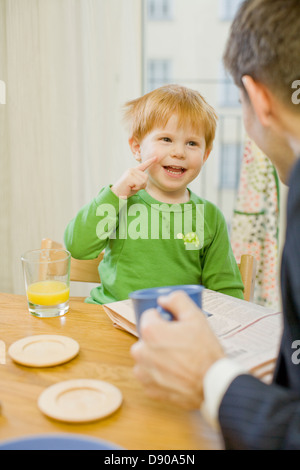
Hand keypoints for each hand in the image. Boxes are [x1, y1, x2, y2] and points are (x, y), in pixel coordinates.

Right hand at [111, 157, 157, 198]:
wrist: (117, 194)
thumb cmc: (126, 190)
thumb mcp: (135, 184)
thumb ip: (141, 180)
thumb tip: (145, 178)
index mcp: (134, 171)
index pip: (143, 165)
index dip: (150, 161)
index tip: (156, 157)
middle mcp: (132, 170)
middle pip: (146, 177)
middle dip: (142, 185)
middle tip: (133, 186)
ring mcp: (131, 172)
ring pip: (143, 181)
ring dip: (139, 187)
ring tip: (131, 187)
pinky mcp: (130, 176)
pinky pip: (140, 183)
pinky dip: (136, 188)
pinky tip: (130, 187)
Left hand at [130, 291, 224, 408]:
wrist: (213, 384)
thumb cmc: (205, 351)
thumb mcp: (196, 317)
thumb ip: (177, 300)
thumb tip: (163, 299)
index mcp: (150, 331)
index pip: (149, 316)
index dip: (163, 319)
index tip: (175, 326)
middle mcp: (141, 352)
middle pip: (147, 337)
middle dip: (159, 338)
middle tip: (179, 343)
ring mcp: (143, 372)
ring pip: (147, 356)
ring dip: (157, 355)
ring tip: (178, 359)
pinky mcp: (149, 388)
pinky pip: (150, 375)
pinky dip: (159, 373)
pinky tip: (175, 373)